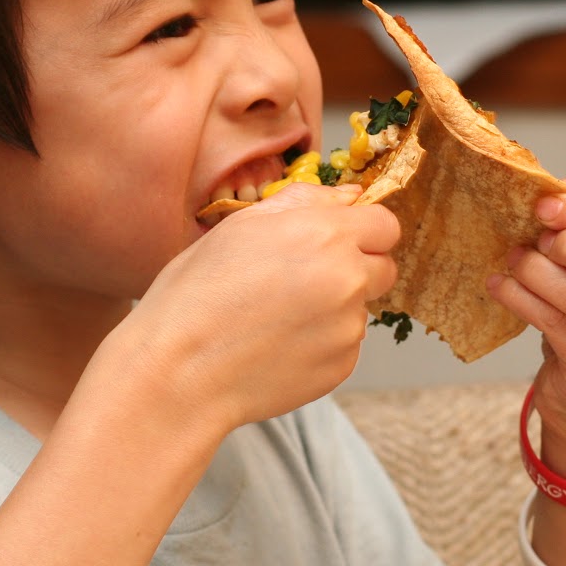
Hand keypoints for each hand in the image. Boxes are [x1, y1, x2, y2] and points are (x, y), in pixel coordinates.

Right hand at [120, 182, 398, 432]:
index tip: (339, 241)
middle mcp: (346, 279)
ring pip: (361, 308)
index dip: (363, 231)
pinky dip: (322, 343)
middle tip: (304, 280)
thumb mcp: (240, 226)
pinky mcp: (342, 366)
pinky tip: (278, 344)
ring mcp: (348, 327)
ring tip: (278, 317)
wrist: (180, 370)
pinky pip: (346, 345)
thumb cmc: (197, 294)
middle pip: (384, 267)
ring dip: (335, 309)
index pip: (385, 225)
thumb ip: (304, 203)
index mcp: (324, 235)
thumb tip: (350, 195)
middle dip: (356, 269)